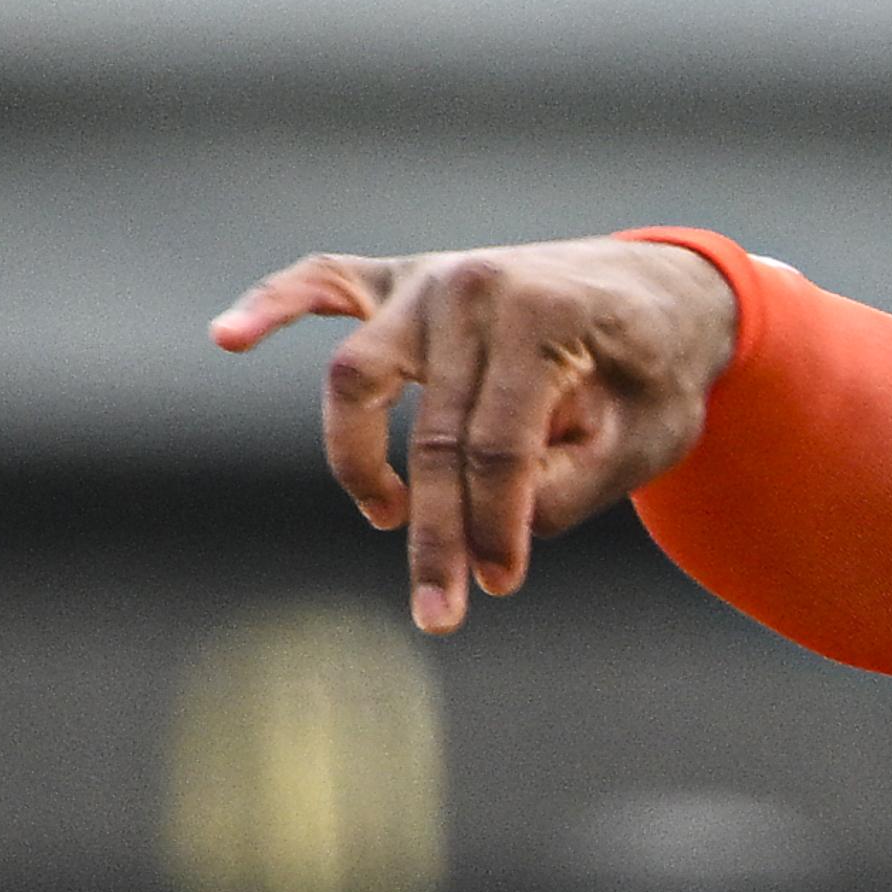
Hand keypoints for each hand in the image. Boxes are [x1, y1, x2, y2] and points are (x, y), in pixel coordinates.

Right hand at [210, 237, 740, 631]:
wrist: (663, 286)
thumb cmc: (656, 370)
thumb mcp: (648, 437)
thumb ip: (574, 486)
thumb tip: (495, 531)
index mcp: (544, 316)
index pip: (499, 446)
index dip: (497, 526)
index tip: (501, 584)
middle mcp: (474, 287)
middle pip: (433, 432)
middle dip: (436, 531)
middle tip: (439, 613)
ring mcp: (430, 278)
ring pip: (357, 377)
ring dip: (358, 457)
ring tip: (386, 517)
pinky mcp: (399, 279)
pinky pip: (322, 283)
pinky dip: (273, 305)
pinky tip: (227, 337)